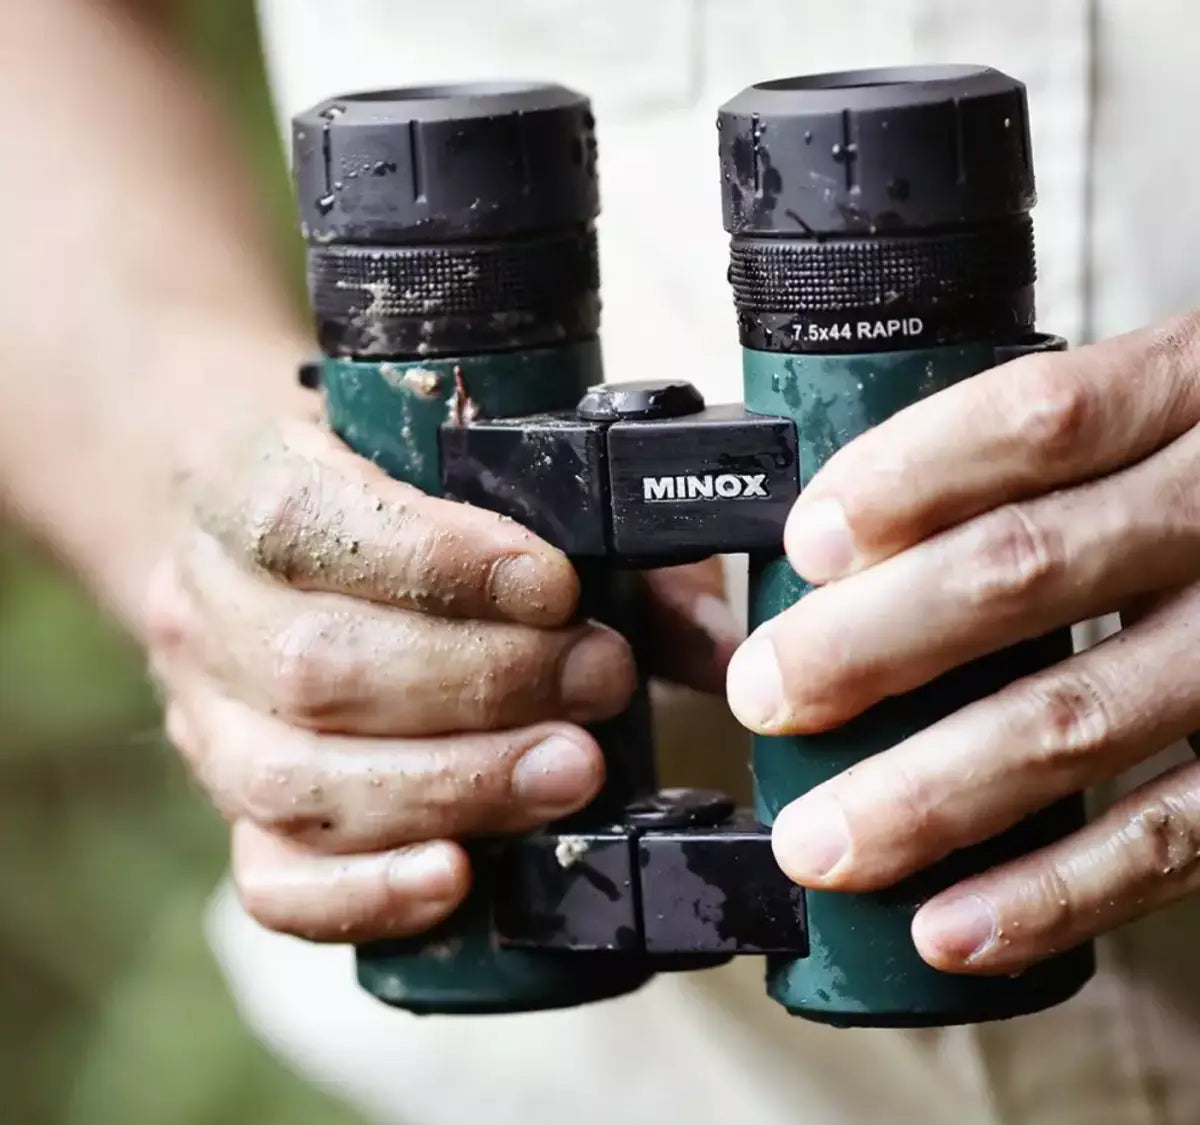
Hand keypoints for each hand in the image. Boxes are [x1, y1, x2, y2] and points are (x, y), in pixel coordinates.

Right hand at [149, 418, 737, 941]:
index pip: (307, 521)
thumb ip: (597, 543)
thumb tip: (718, 639)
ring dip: (453, 783)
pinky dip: (368, 891)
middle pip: (317, 666)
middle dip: (481, 684)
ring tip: (571, 769)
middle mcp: (203, 608)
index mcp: (244, 487)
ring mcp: (206, 721)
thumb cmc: (383, 499)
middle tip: (600, 679)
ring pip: (299, 779)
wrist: (256, 537)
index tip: (557, 587)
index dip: (436, 562)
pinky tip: (461, 875)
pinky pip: (272, 880)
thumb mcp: (469, 477)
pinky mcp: (234, 811)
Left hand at [725, 312, 1199, 974]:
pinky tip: (950, 927)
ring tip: (822, 842)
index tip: (807, 543)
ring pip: (1078, 719)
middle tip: (768, 694)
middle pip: (1026, 571)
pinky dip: (1052, 892)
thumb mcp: (1160, 414)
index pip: (1039, 420)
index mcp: (1187, 397)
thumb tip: (839, 547)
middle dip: (871, 644)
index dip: (910, 477)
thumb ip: (1041, 454)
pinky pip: (1169, 839)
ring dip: (930, 793)